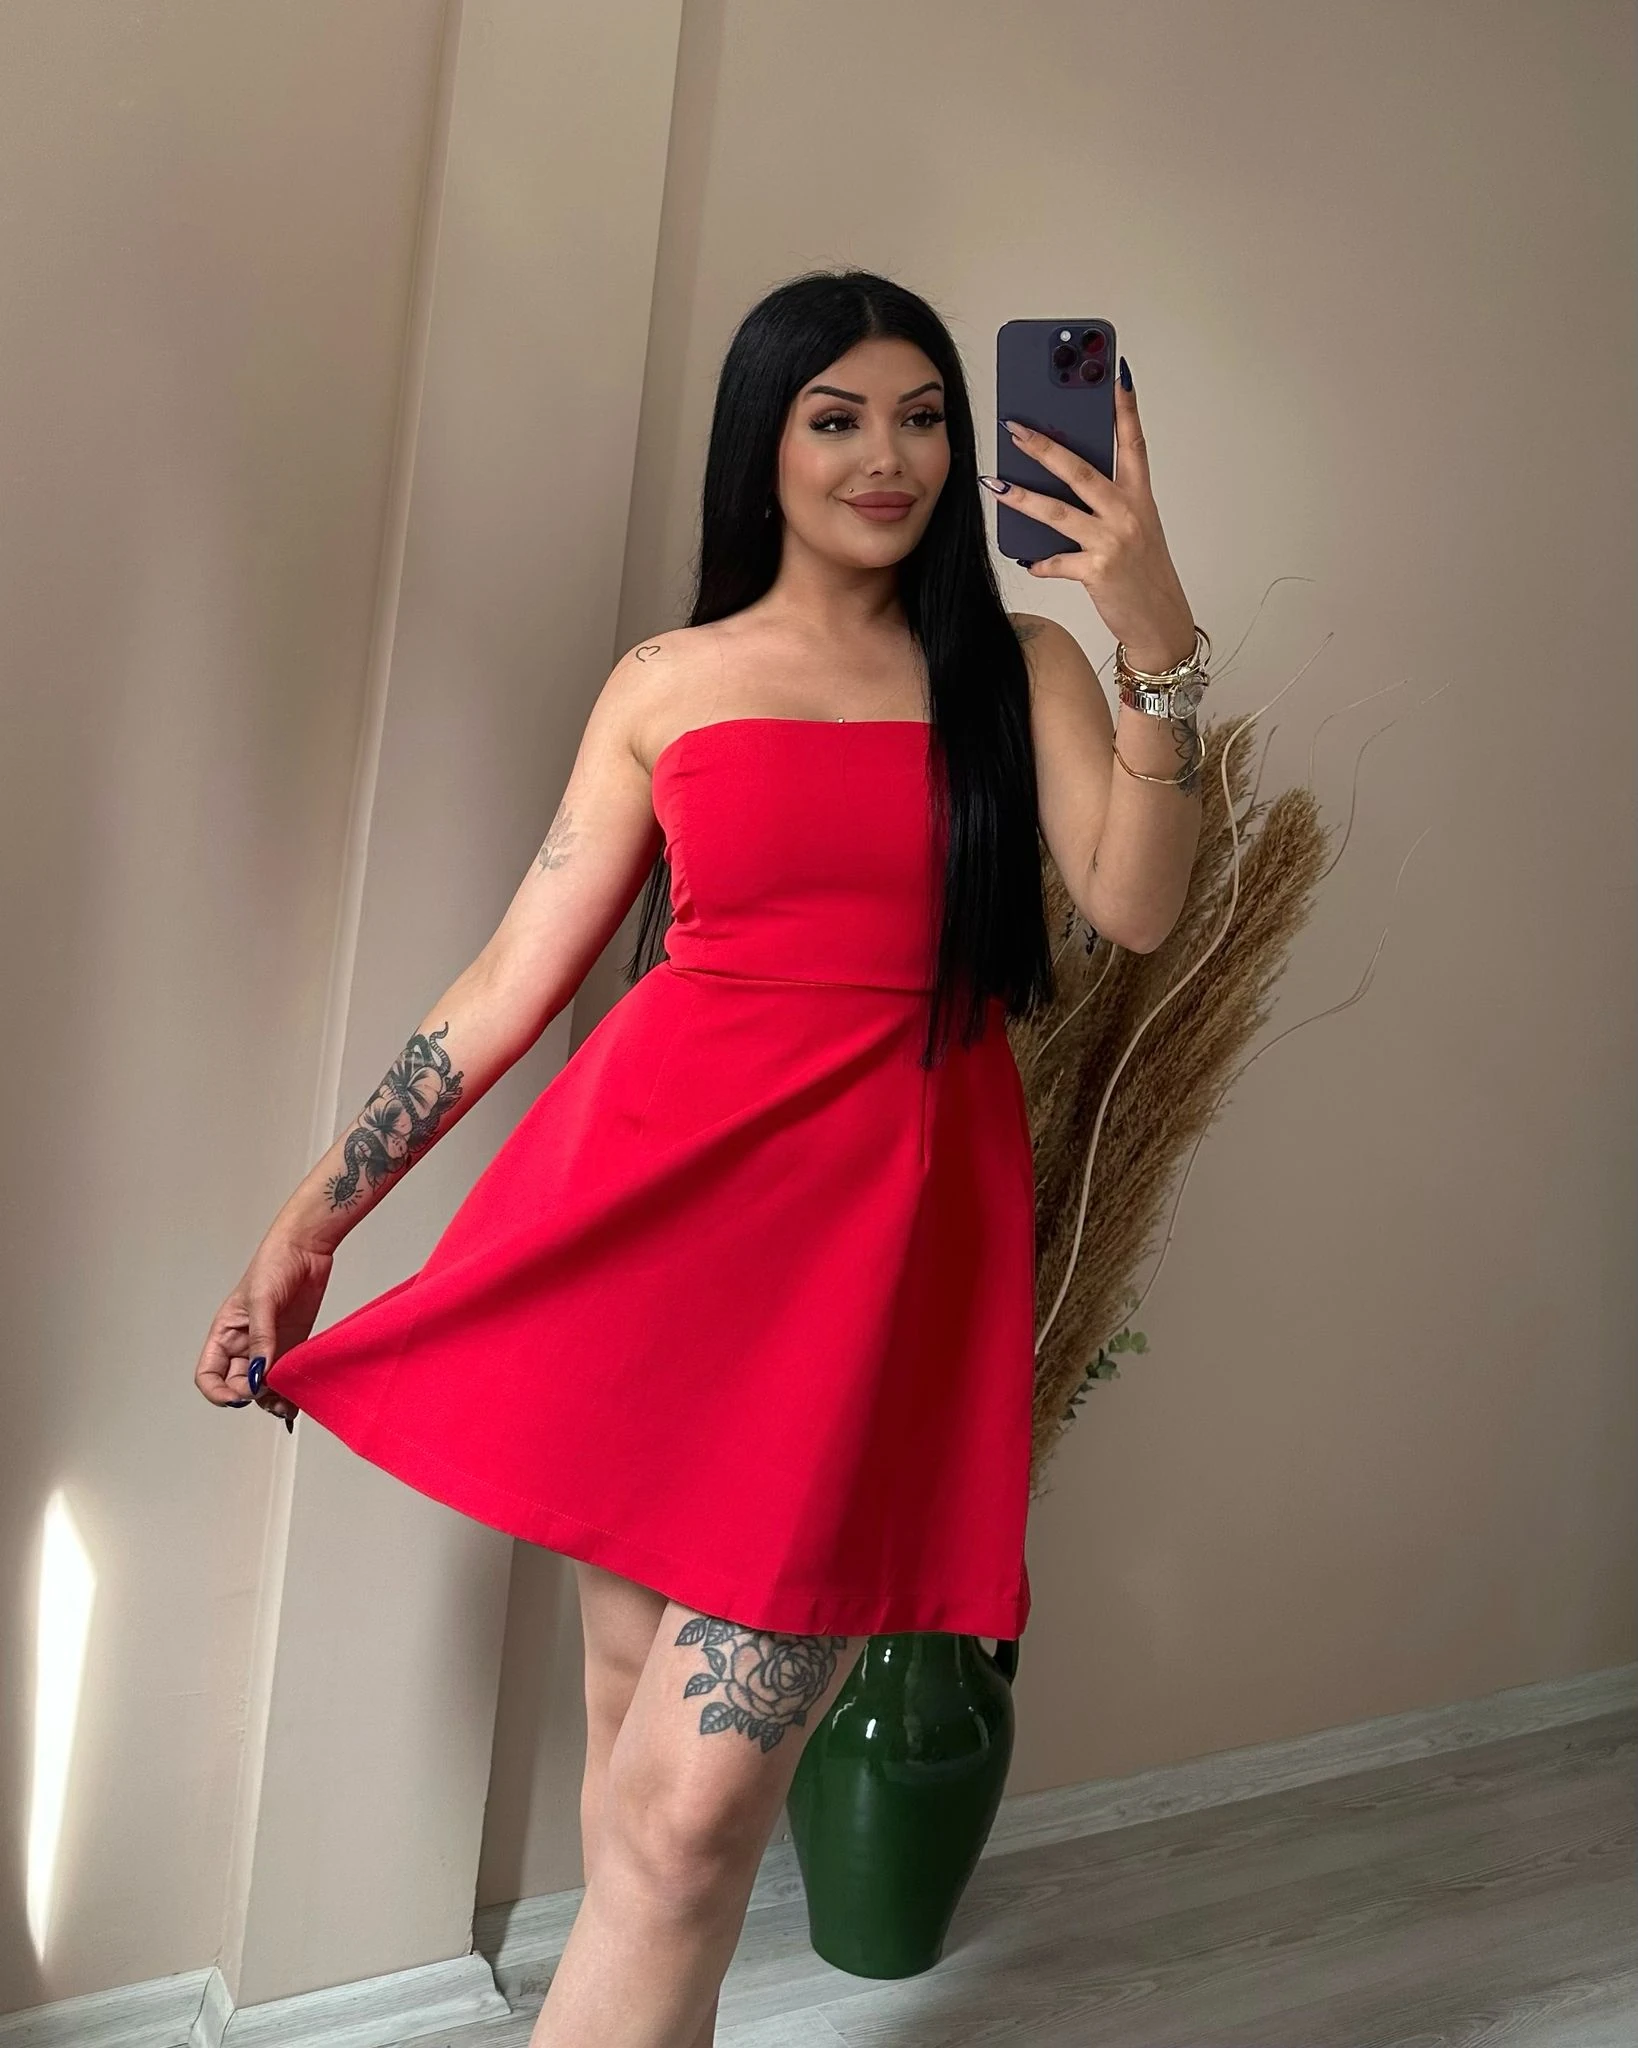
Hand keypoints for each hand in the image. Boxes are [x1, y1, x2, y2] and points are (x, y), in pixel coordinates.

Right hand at [194, 1230, 332, 1427]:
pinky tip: (296, 1397)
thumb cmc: (274, 1263)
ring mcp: (269, 1346)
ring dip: (271, 1400)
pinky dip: (289, 1390)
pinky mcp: (292, 1345)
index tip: (238, 1397)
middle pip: (237, 1385)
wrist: (307, 1248)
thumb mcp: (262, 1302)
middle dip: (250, 1395)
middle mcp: (243, 1344)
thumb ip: (261, 1339)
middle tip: (268, 1390)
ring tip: (284, 1405)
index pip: (209, 1375)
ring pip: (262, 1386)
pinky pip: (284, 1376)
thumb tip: (259, 1374)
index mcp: (225, 1333)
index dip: (218, 1392)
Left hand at [985, 359, 1197, 671]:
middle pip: (1081, 470)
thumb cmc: (1143, 573)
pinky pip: (1058, 561)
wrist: (1161, 622)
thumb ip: (1105, 503)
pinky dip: (1041, 562)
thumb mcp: (1135, 529)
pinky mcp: (1098, 571)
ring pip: (1059, 512)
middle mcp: (1128, 513)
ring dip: (1022, 497)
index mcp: (1140, 497)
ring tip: (994, 483)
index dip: (1125, 407)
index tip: (1115, 373)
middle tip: (1015, 428)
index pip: (1133, 442)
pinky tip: (1029, 560)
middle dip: (1045, 447)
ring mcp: (1113, 541)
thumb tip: (1058, 483)